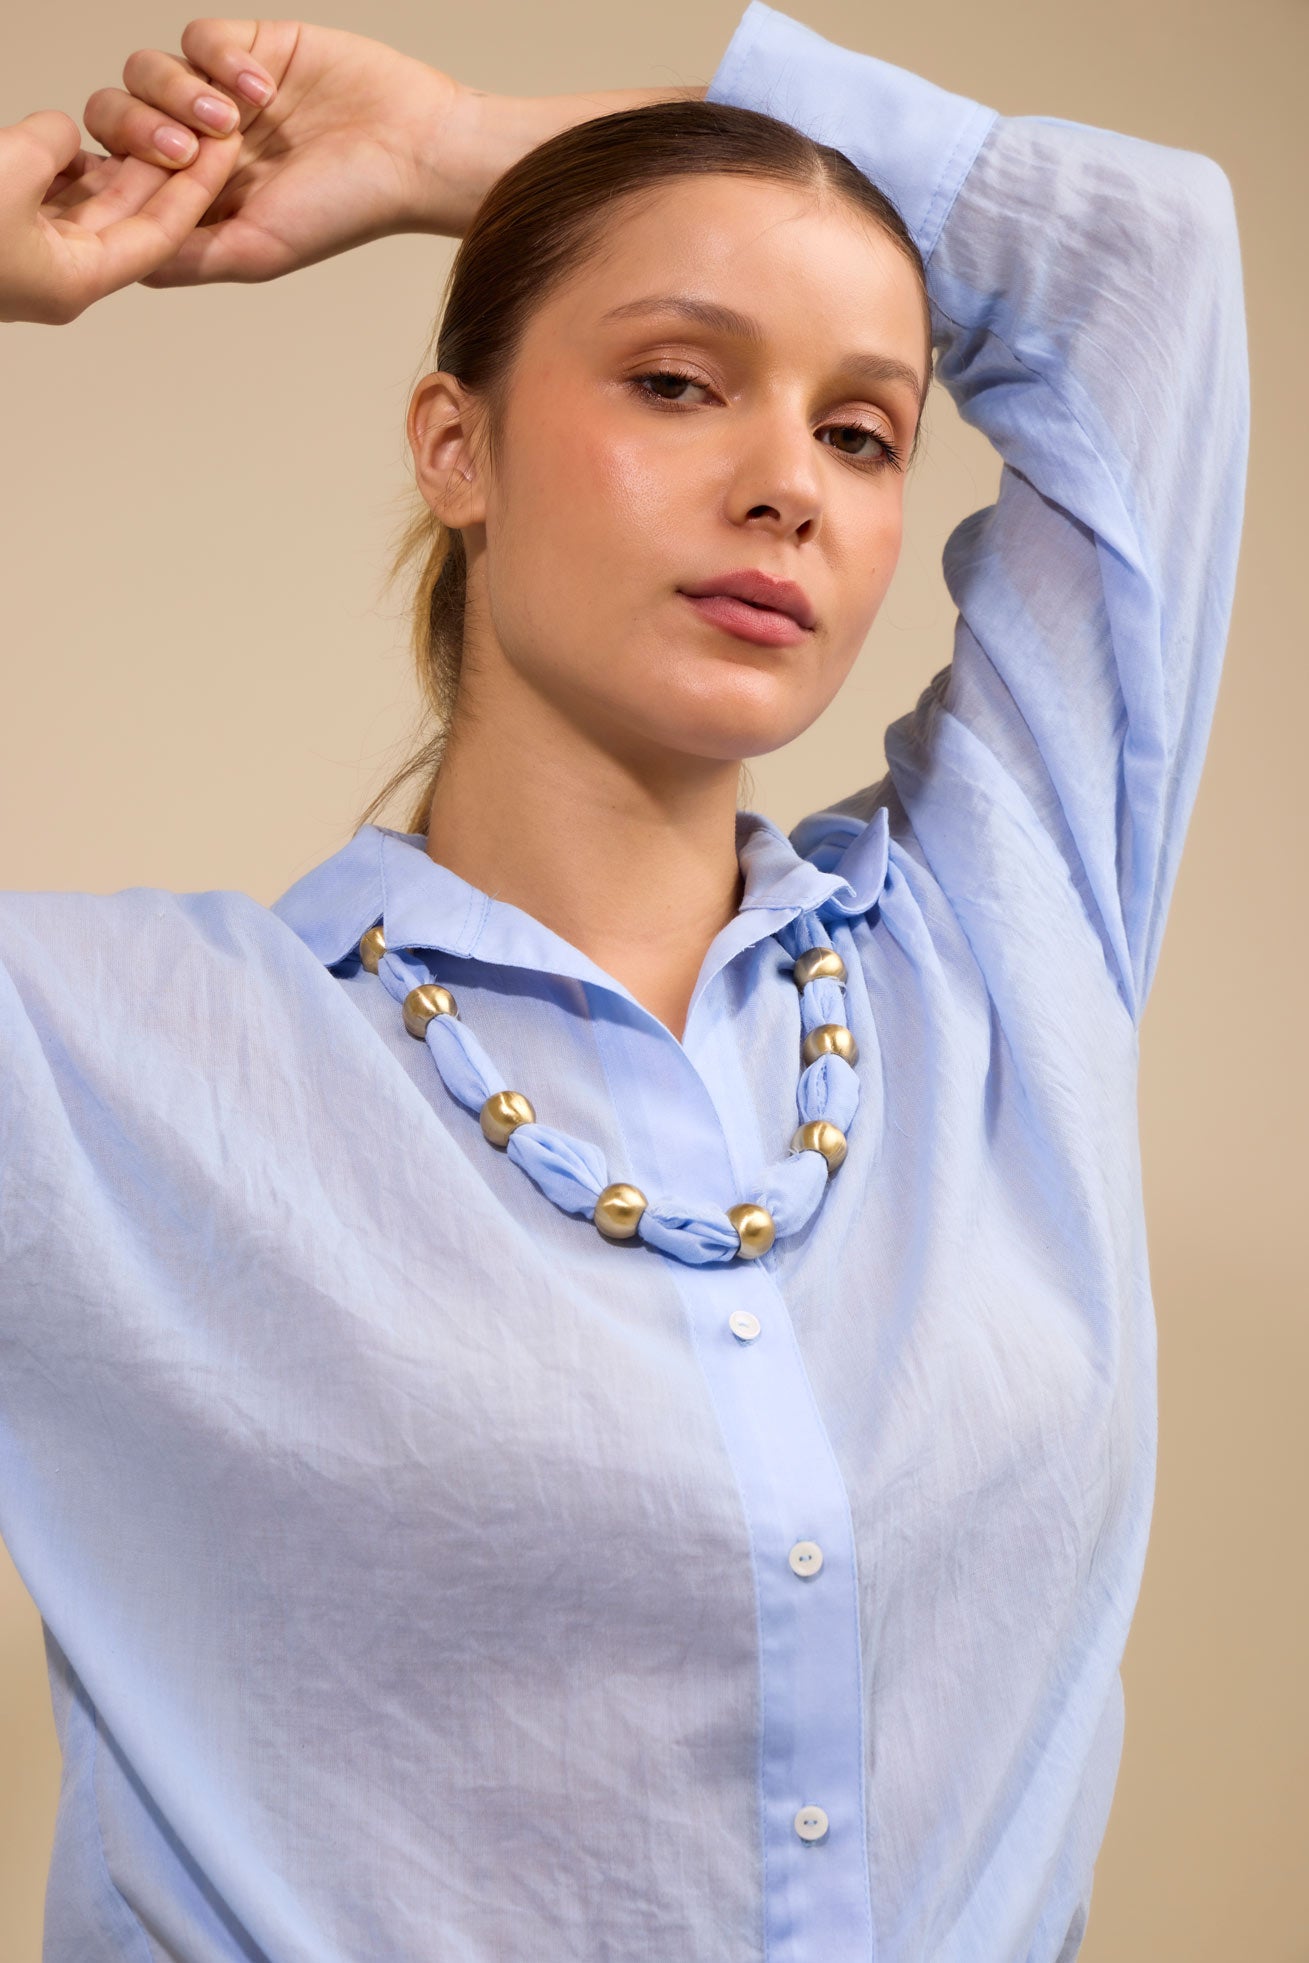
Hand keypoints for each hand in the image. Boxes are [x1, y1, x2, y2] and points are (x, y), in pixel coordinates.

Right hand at [0, 110, 238, 324]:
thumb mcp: (5, 174)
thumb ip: (49, 148)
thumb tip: (62, 132)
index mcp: (76, 281)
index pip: (161, 233)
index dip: (198, 184)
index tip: (227, 143)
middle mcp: (64, 274)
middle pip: (137, 215)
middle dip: (171, 166)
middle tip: (205, 121)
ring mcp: (35, 254)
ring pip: (95, 199)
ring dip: (124, 159)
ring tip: (157, 116)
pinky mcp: (5, 227)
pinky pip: (54, 192)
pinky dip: (72, 163)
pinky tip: (87, 133)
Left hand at [82, 20, 474, 286]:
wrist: (412, 152)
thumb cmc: (344, 211)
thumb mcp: (254, 253)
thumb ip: (184, 259)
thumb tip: (123, 261)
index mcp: (193, 195)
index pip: (116, 175)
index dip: (111, 174)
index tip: (145, 183)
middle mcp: (198, 143)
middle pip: (115, 118)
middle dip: (138, 132)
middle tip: (188, 153)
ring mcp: (220, 91)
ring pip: (146, 71)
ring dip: (176, 94)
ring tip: (235, 123)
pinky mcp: (249, 45)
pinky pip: (199, 37)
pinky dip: (220, 61)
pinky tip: (265, 91)